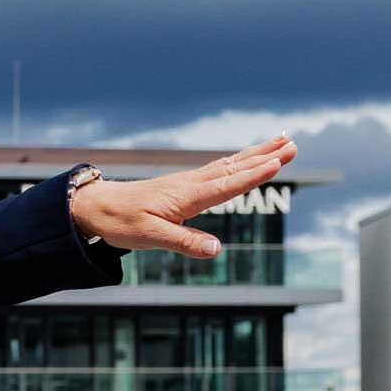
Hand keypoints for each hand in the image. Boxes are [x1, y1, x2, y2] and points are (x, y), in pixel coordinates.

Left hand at [70, 135, 296, 256]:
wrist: (96, 207)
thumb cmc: (121, 222)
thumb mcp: (150, 237)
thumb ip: (184, 242)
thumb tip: (216, 249)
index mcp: (187, 196)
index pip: (227, 184)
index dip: (253, 176)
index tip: (278, 163)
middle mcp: (191, 184)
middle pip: (234, 167)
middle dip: (265, 157)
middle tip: (293, 144)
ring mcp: (189, 182)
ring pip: (229, 165)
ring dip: (257, 154)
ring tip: (281, 142)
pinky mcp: (185, 186)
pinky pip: (219, 169)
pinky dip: (239, 161)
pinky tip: (247, 159)